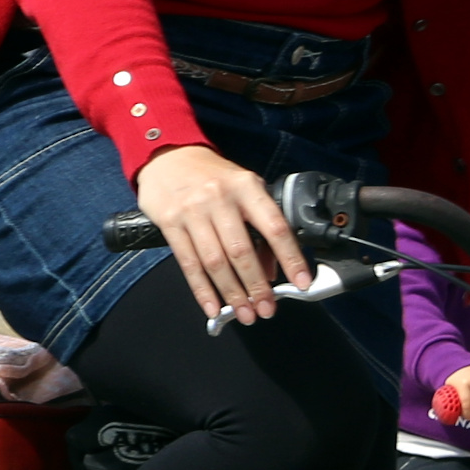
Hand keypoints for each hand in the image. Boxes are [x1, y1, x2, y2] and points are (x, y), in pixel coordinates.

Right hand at [133, 142, 309, 324]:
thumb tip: (271, 269)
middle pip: (242, 251)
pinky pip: (188, 263)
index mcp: (246, 188)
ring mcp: (192, 212)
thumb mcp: (243, 189)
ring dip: (232, 293)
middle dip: (257, 286)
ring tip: (243, 314)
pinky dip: (202, 290)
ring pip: (215, 262)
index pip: (274, 227)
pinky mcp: (170, 224)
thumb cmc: (211, 176)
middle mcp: (220, 199)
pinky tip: (213, 307)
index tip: (301, 282)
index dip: (290, 258)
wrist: (167, 156)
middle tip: (266, 309)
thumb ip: (258, 225)